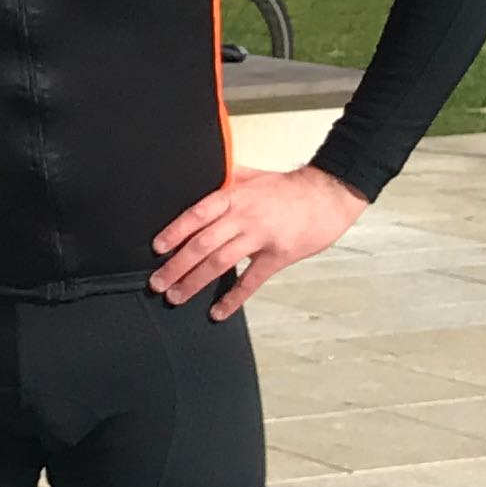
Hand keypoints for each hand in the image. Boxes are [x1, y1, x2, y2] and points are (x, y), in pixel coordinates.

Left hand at [148, 163, 367, 318]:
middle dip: (176, 266)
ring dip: (194, 282)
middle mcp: (243, 217)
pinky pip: (251, 280)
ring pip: (220, 263)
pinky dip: (233, 298)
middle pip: (202, 244)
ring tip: (176, 296)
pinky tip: (217, 312)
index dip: (175, 232)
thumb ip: (225, 178)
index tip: (157, 249)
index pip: (196, 215)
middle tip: (157, 283)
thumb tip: (200, 174)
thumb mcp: (252, 175)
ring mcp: (260, 237)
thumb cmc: (288, 187)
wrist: (328, 194)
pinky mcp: (278, 256)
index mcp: (233, 196)